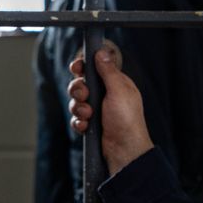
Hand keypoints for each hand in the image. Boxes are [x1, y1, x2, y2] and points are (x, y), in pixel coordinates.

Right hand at [67, 41, 153, 175]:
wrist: (124, 149)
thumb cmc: (127, 120)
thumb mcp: (119, 90)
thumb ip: (108, 71)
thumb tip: (101, 52)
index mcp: (115, 83)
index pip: (94, 68)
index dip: (82, 67)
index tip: (77, 68)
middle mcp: (105, 94)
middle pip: (80, 83)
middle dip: (78, 89)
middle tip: (85, 95)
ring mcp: (97, 109)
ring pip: (75, 101)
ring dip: (78, 107)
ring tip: (88, 115)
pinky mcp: (91, 123)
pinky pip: (76, 118)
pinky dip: (79, 121)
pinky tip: (86, 126)